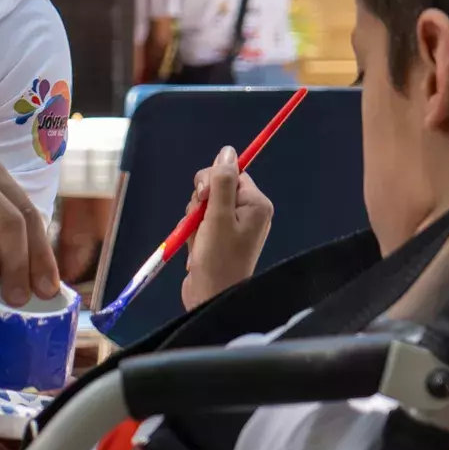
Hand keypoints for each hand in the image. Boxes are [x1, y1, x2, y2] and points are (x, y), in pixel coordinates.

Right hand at [180, 146, 273, 309]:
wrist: (211, 299)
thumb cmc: (218, 259)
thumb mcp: (218, 216)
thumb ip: (221, 181)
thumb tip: (227, 150)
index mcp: (256, 204)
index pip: (232, 173)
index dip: (212, 181)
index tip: (203, 198)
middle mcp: (248, 213)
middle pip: (216, 188)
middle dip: (200, 203)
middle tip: (199, 221)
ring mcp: (233, 227)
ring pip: (204, 205)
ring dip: (193, 220)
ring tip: (197, 240)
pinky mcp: (218, 239)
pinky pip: (200, 222)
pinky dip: (192, 232)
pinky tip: (194, 247)